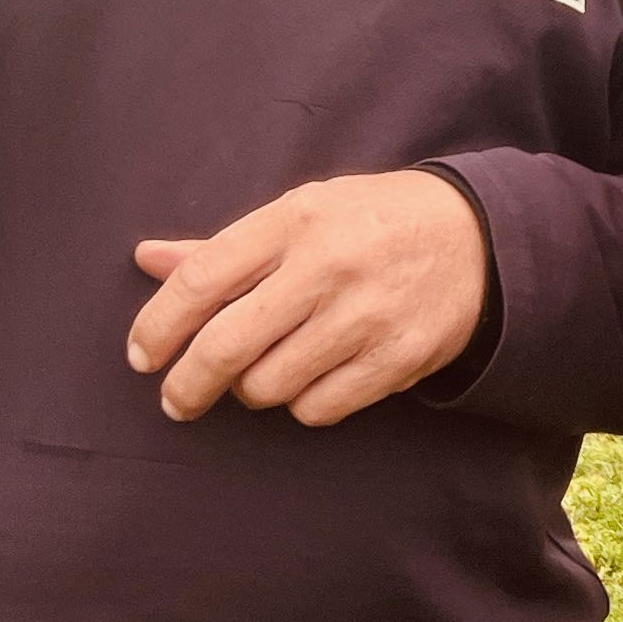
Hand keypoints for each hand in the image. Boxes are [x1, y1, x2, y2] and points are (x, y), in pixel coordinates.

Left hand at [130, 173, 489, 425]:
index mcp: (297, 219)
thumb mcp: (301, 213)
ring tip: (265, 373)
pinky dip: (302, 404)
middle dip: (187, 385)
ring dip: (252, 391)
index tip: (142, 356)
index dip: (158, 326)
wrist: (479, 236)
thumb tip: (146, 260)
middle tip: (176, 400)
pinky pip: (318, 408)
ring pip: (269, 386)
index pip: (203, 279)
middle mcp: (330, 266)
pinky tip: (311, 380)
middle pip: (227, 346)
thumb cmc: (371, 222)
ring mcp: (368, 315)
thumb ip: (223, 248)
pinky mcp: (400, 357)